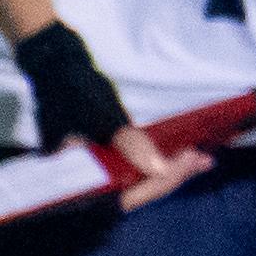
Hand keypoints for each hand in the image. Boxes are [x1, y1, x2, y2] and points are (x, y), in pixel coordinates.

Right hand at [13, 21, 204, 209]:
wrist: (52, 61)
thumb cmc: (72, 87)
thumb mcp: (102, 115)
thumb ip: (128, 143)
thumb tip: (159, 169)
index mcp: (78, 173)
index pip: (127, 194)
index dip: (162, 181)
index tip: (191, 163)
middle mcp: (85, 176)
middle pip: (135, 189)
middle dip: (171, 175)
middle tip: (203, 161)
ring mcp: (92, 166)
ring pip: (135, 178)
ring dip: (167, 168)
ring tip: (198, 159)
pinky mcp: (99, 154)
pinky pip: (131, 164)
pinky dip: (154, 157)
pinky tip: (178, 151)